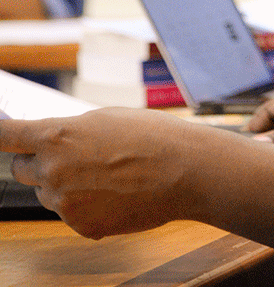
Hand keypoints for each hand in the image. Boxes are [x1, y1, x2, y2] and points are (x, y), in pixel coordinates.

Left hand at [0, 107, 200, 237]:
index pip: (6, 136)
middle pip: (21, 168)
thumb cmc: (150, 136)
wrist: (183, 171)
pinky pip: (70, 213)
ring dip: (63, 182)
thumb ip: (70, 131)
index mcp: (58, 136)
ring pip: (47, 192)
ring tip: (105, 172)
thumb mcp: (105, 118)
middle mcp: (53, 171)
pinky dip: (84, 204)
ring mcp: (64, 203)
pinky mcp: (80, 227)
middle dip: (37, 161)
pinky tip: (114, 192)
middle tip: (69, 154)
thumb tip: (50, 143)